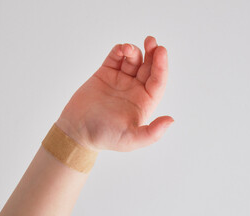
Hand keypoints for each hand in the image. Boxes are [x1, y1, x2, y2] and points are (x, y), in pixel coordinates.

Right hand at [56, 36, 173, 151]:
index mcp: (145, 102)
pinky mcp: (105, 74)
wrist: (78, 131)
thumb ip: (152, 133)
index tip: (161, 51)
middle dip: (152, 53)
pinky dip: (119, 51)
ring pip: (132, 60)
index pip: (157, 81)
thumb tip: (171, 120)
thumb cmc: (105, 137)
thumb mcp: (131, 139)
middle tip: (151, 41)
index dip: (161, 66)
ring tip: (127, 49)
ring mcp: (120, 80)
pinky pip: (115, 58)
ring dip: (133, 51)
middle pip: (148, 67)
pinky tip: (120, 50)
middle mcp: (135, 89)